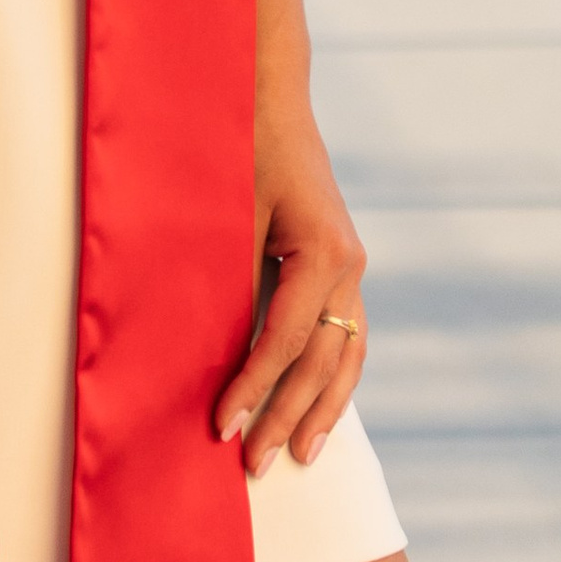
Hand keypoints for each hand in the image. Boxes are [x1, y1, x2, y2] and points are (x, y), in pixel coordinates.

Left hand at [213, 104, 366, 476]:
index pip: (286, 341)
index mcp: (326, 253)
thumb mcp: (229, 211)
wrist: (270, 96)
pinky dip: (332, 378)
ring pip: (345, 357)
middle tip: (253, 465)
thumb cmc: (241, 148)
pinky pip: (345, 336)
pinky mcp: (344, 267)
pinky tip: (317, 412)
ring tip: (300, 457)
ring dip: (322, 410)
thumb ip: (230, 278)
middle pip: (322, 362)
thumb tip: (207, 351)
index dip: (253, 387)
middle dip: (287, 416)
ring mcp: (352, 268)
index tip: (222, 426)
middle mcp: (349, 266)